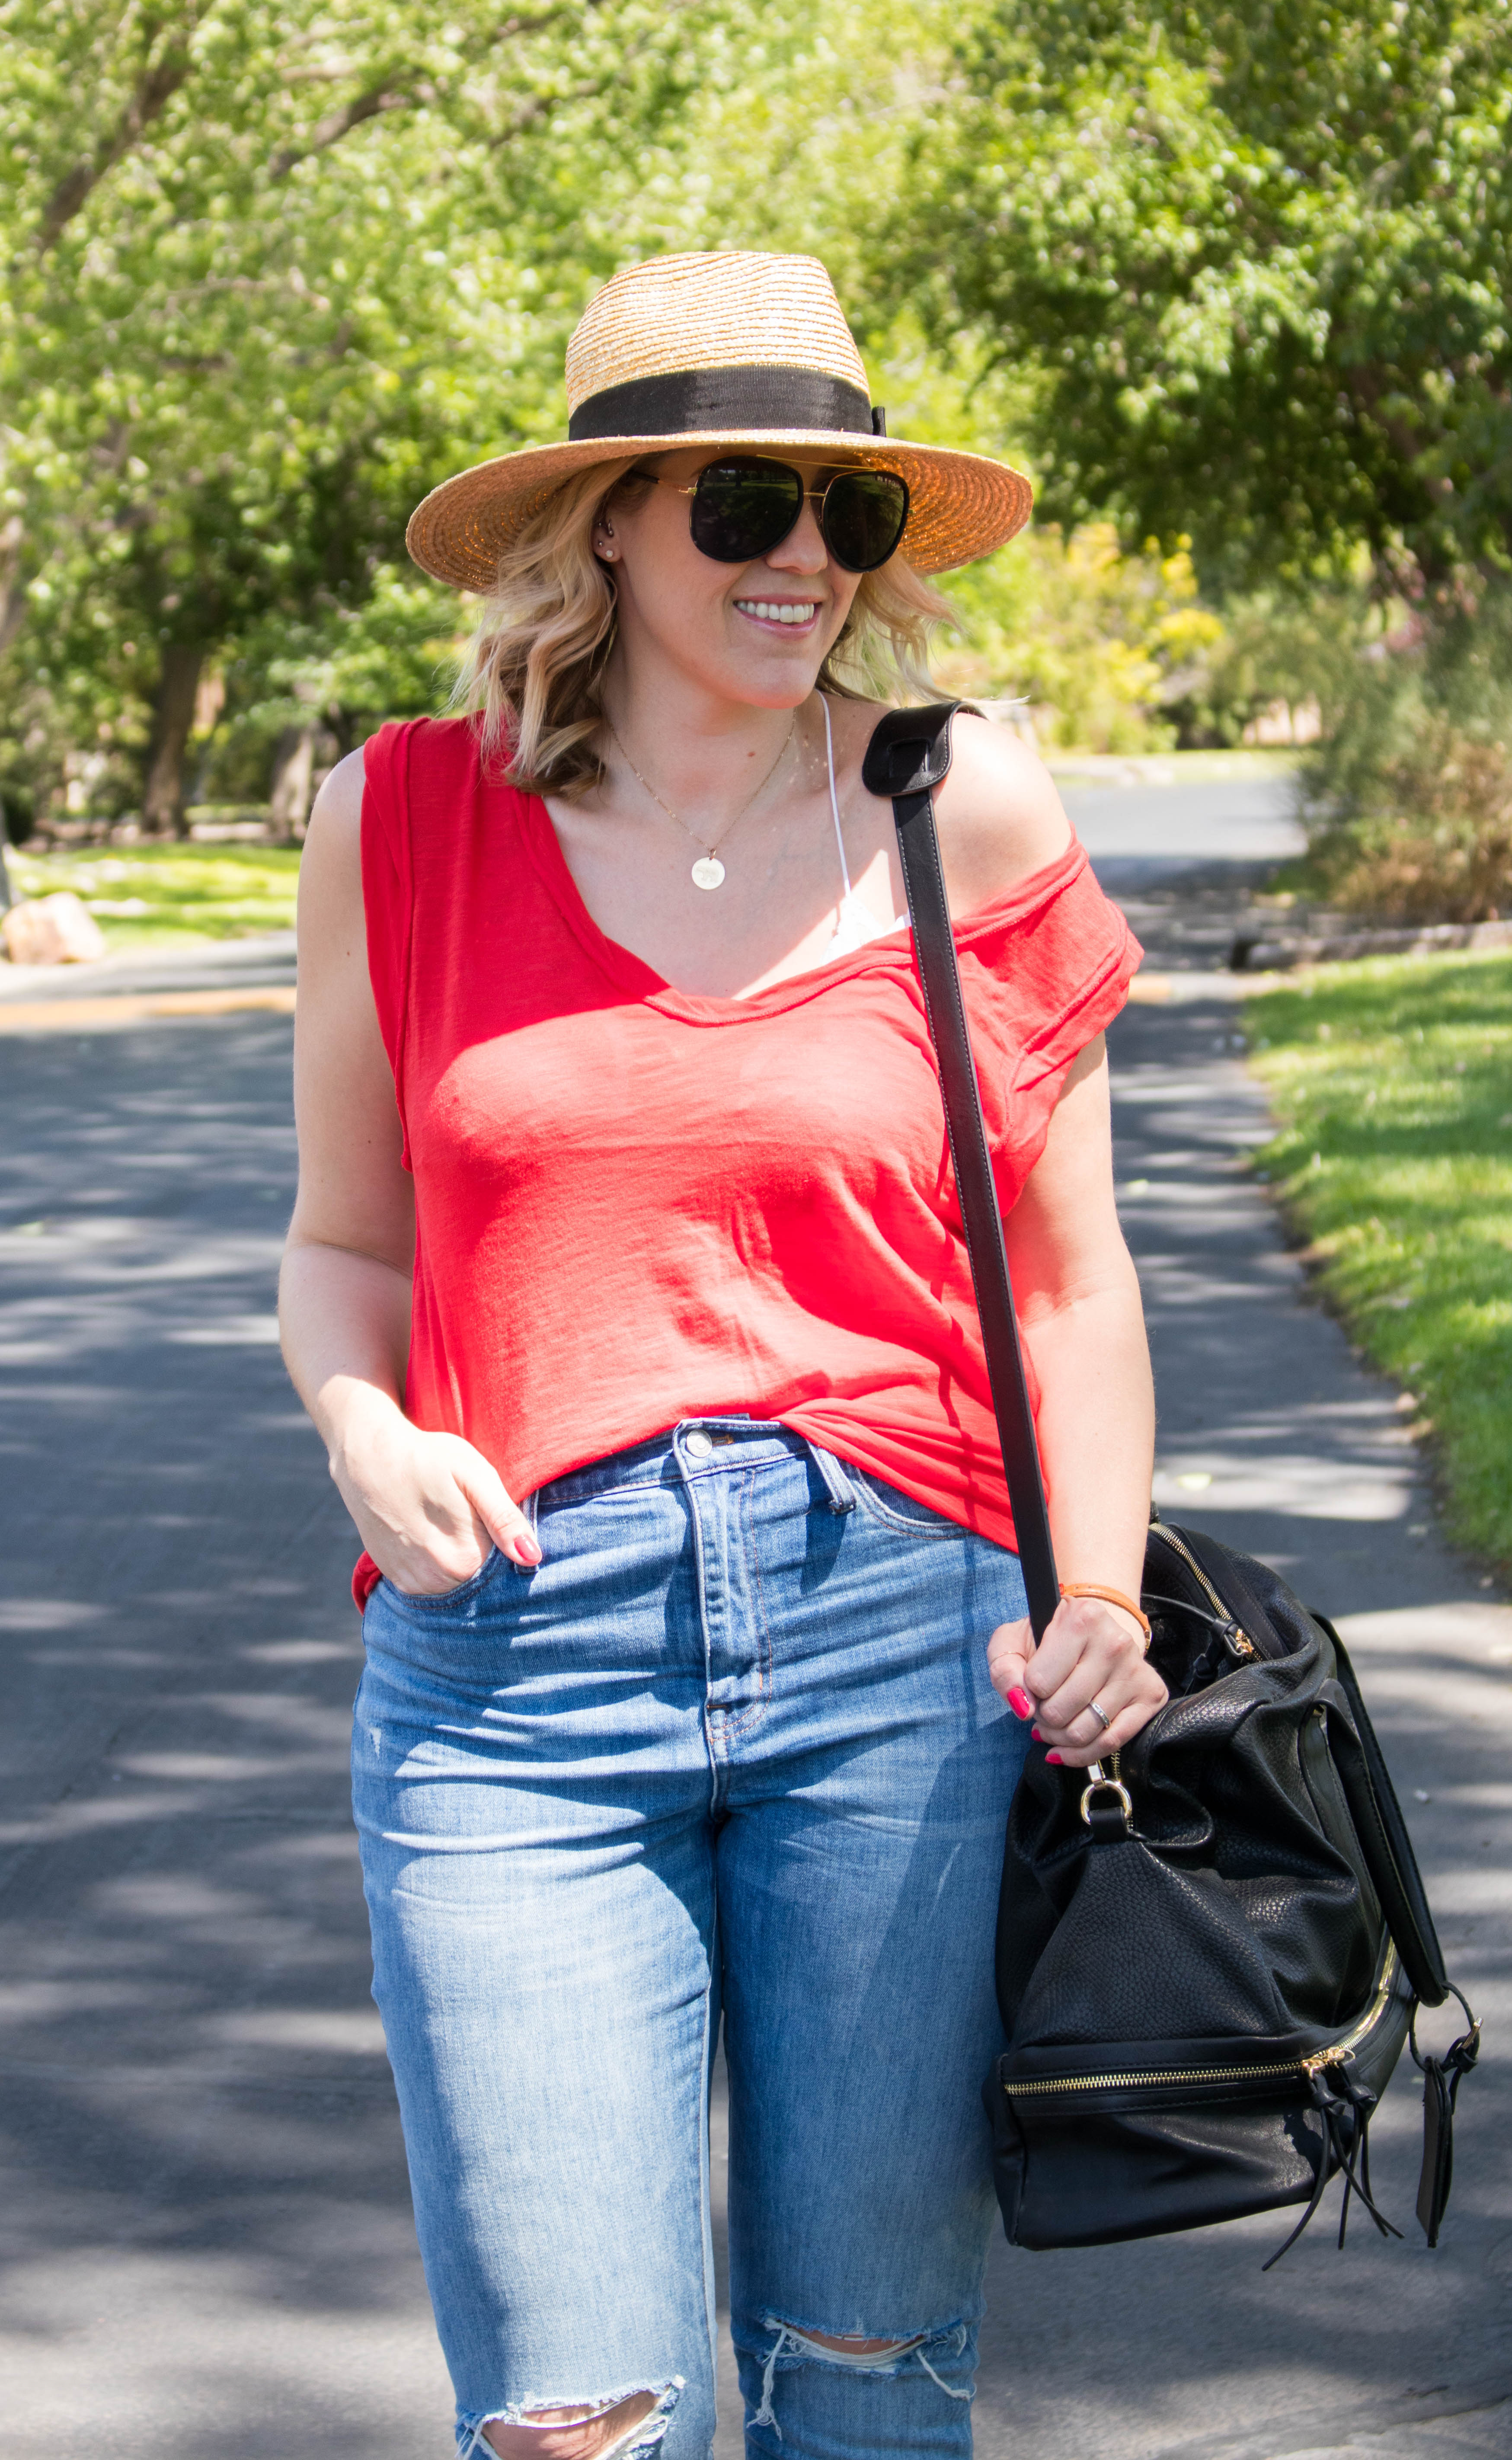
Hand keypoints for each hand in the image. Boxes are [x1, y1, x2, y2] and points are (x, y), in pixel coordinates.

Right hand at [330, 1393, 539, 1595]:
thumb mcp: (475, 1476)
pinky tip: (432, 1537)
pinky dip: (437, 1567)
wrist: (367, 1456)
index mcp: (467, 1556)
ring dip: (460, 1563)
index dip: (509, 1545)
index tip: (496, 1520)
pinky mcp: (395, 1578)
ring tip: (450, 1525)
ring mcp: (413, 1582)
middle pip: (481, 1580)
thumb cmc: (428, 1457)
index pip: (507, 1570)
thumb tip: (532, 1558)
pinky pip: (430, 1584)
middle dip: (487, 1556)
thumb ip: (505, 1519)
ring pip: (456, 1585)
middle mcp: (439, 1578)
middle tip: (471, 1516)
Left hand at [987, 1595, 1166, 1767]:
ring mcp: (1135, 1670)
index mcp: (1081, 1619)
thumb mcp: (1012, 1642)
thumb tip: (1023, 1707)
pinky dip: (1083, 1754)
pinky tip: (1066, 1748)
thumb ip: (1004, 1669)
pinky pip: (1113, 1742)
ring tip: (1053, 1724)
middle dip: (1043, 1717)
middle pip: (1061, 1711)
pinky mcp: (1150, 1694)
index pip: (1039, 1682)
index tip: (1034, 1684)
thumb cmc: (1047, 1639)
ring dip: (1059, 1737)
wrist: (1094, 1633)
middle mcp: (1115, 1642)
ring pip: (1085, 1730)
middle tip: (1043, 1706)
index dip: (1029, 1691)